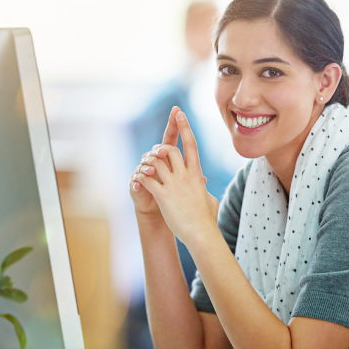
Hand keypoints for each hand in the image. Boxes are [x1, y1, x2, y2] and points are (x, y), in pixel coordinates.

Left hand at [134, 108, 218, 245]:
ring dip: (148, 162)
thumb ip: (205, 190)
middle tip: (154, 153)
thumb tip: (205, 189)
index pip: (191, 145)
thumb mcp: (210, 200)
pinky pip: (148, 180)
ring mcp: (174, 185)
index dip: (185, 128)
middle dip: (160, 148)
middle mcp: (186, 176)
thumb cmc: (207, 220)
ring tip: (144, 167)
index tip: (180, 114)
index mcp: (196, 175)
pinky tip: (138, 179)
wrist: (202, 234)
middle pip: (171, 150)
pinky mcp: (163, 196)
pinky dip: (141, 176)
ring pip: (157, 162)